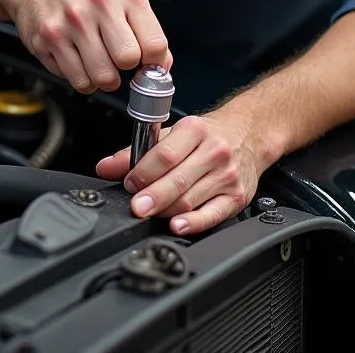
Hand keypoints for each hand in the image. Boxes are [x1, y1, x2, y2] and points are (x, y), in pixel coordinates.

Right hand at [0, 0, 170, 93]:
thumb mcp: (122, 1)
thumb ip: (146, 33)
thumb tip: (163, 67)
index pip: (155, 45)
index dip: (153, 64)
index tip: (145, 65)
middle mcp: (98, 5)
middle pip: (127, 61)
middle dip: (124, 70)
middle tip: (116, 62)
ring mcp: (70, 22)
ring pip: (102, 77)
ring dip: (102, 79)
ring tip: (96, 63)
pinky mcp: (48, 39)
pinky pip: (77, 81)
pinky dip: (82, 80)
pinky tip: (77, 61)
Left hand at [94, 109, 264, 234]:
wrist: (248, 135)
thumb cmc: (207, 135)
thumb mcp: (173, 134)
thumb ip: (137, 150)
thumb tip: (106, 167)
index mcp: (195, 130)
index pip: (165, 154)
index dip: (143, 172)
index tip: (129, 183)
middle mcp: (214, 152)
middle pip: (177, 180)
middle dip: (152, 196)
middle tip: (135, 206)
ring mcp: (227, 176)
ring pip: (190, 199)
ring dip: (166, 210)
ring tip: (148, 213)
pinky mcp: (237, 197)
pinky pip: (212, 215)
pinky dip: (193, 223)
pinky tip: (177, 225)